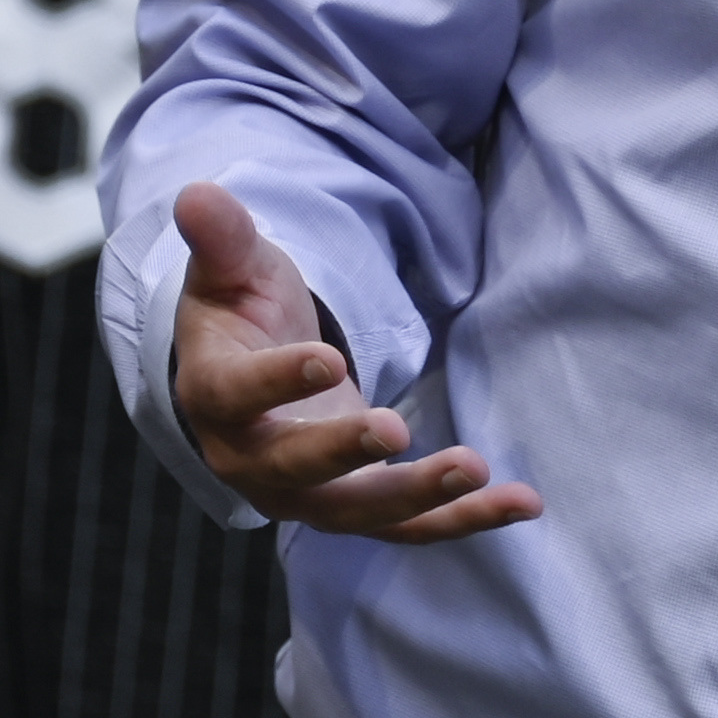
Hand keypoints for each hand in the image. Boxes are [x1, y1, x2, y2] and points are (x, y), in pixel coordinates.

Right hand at [168, 182, 540, 541]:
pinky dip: (462, 519)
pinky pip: (408, 525)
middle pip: (296, 469)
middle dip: (346, 452)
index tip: (329, 359)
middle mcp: (252, 461)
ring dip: (419, 497)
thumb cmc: (240, 314)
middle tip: (397, 428)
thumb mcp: (231, 270)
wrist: (245, 381)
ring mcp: (305, 494)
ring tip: (476, 470)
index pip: (238, 395)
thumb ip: (223, 238)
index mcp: (214, 397)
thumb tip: (197, 192)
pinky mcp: (356, 505)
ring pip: (359, 509)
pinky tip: (520, 502)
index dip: (279, 381)